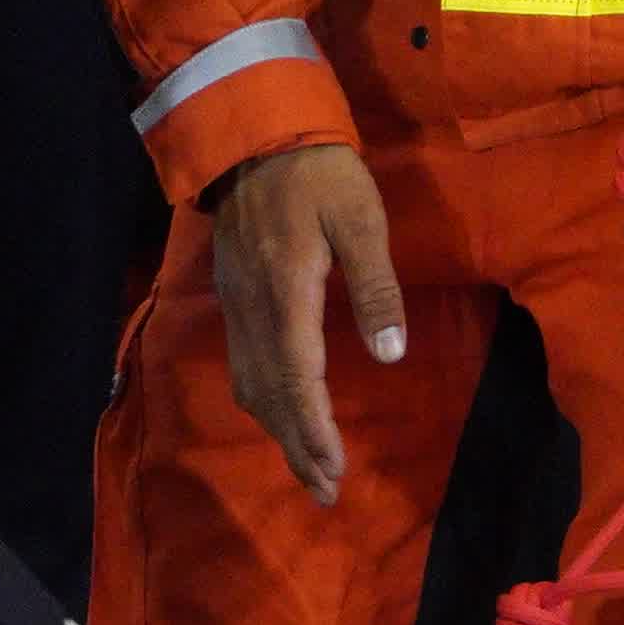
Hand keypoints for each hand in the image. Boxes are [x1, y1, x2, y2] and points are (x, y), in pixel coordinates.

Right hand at [212, 143, 404, 503]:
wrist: (254, 133)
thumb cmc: (319, 172)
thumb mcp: (362, 219)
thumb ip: (376, 287)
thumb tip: (391, 353)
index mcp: (288, 292)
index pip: (299, 378)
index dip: (315, 430)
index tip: (334, 470)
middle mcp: (253, 309)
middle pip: (271, 395)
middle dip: (298, 447)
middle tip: (326, 491)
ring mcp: (236, 304)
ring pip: (251, 385)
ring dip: (279, 431)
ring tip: (307, 467)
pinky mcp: (232, 296)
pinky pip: (242, 365)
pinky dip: (262, 401)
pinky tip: (279, 413)